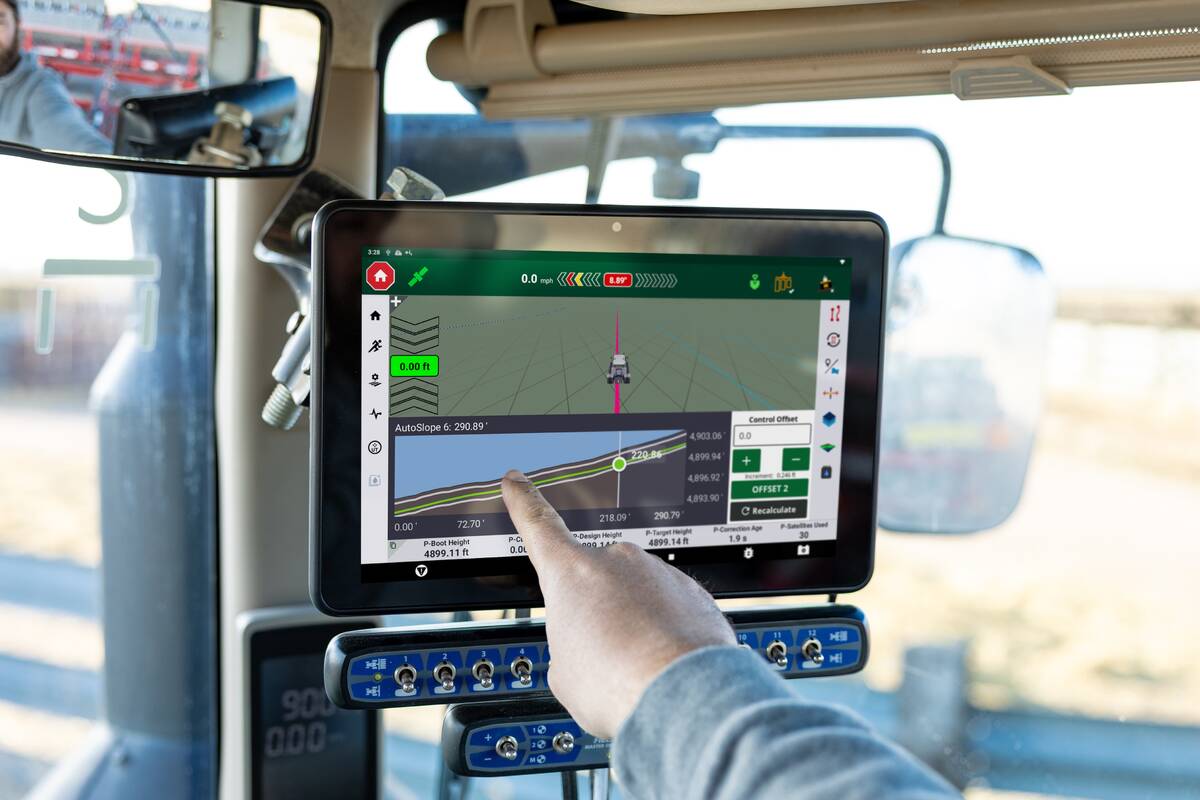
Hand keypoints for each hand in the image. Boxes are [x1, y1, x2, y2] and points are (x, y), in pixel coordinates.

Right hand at [501, 469, 735, 737]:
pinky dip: (666, 632)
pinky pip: (670, 608)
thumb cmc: (619, 683)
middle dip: (595, 612)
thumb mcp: (562, 672)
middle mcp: (617, 560)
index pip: (539, 525)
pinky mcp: (693, 592)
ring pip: (636, 596)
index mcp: (571, 573)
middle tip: (602, 655)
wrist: (685, 696)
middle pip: (593, 580)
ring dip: (634, 624)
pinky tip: (665, 662)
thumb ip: (568, 643)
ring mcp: (658, 573)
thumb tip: (588, 643)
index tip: (517, 481)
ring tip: (637, 665)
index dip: (524, 502)